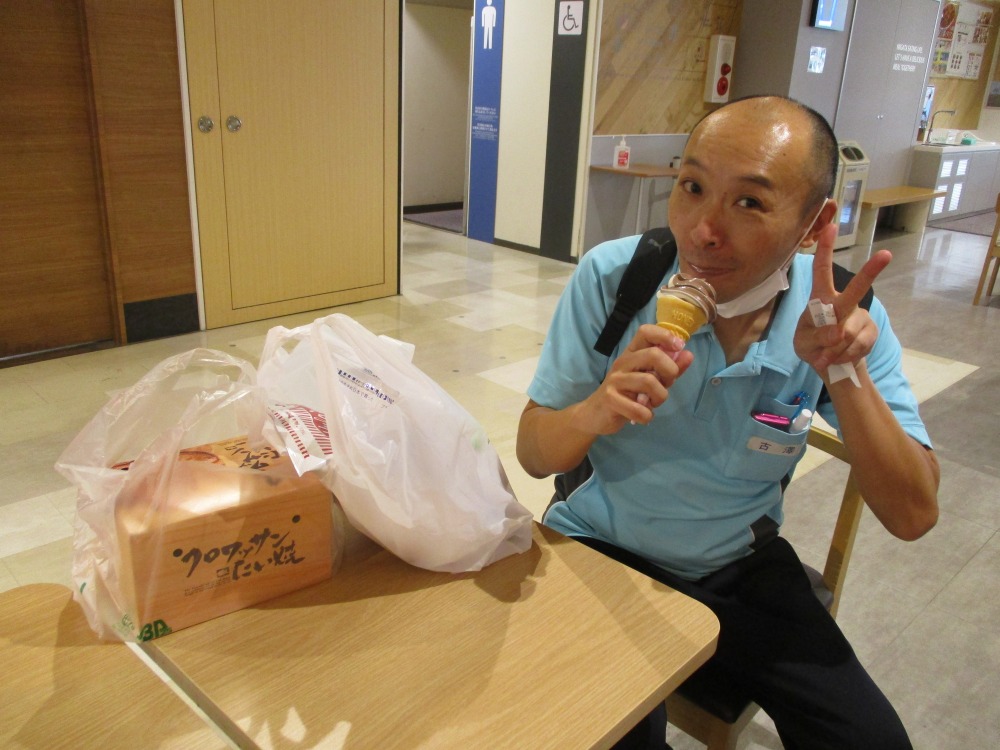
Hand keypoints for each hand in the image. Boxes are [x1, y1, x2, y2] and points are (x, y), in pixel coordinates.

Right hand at [574, 324, 693, 430]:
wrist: (595, 414)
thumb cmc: (626, 394)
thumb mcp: (649, 378)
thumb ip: (668, 368)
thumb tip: (688, 354)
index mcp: (632, 353)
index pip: (646, 332)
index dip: (665, 335)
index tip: (679, 346)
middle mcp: (623, 362)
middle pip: (653, 355)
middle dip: (669, 371)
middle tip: (667, 384)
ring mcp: (615, 380)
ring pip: (649, 382)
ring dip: (660, 397)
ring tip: (653, 404)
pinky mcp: (610, 399)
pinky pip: (639, 409)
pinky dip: (647, 416)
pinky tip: (644, 416)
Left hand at [793, 223, 890, 378]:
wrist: (832, 366)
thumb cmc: (812, 347)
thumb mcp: (804, 344)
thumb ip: (817, 337)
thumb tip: (839, 332)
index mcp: (821, 299)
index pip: (821, 271)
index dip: (825, 249)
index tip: (830, 227)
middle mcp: (843, 303)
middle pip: (856, 289)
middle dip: (870, 272)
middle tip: (886, 255)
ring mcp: (859, 317)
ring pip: (850, 332)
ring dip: (835, 350)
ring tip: (826, 356)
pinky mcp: (870, 332)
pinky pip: (859, 345)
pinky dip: (845, 356)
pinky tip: (839, 358)